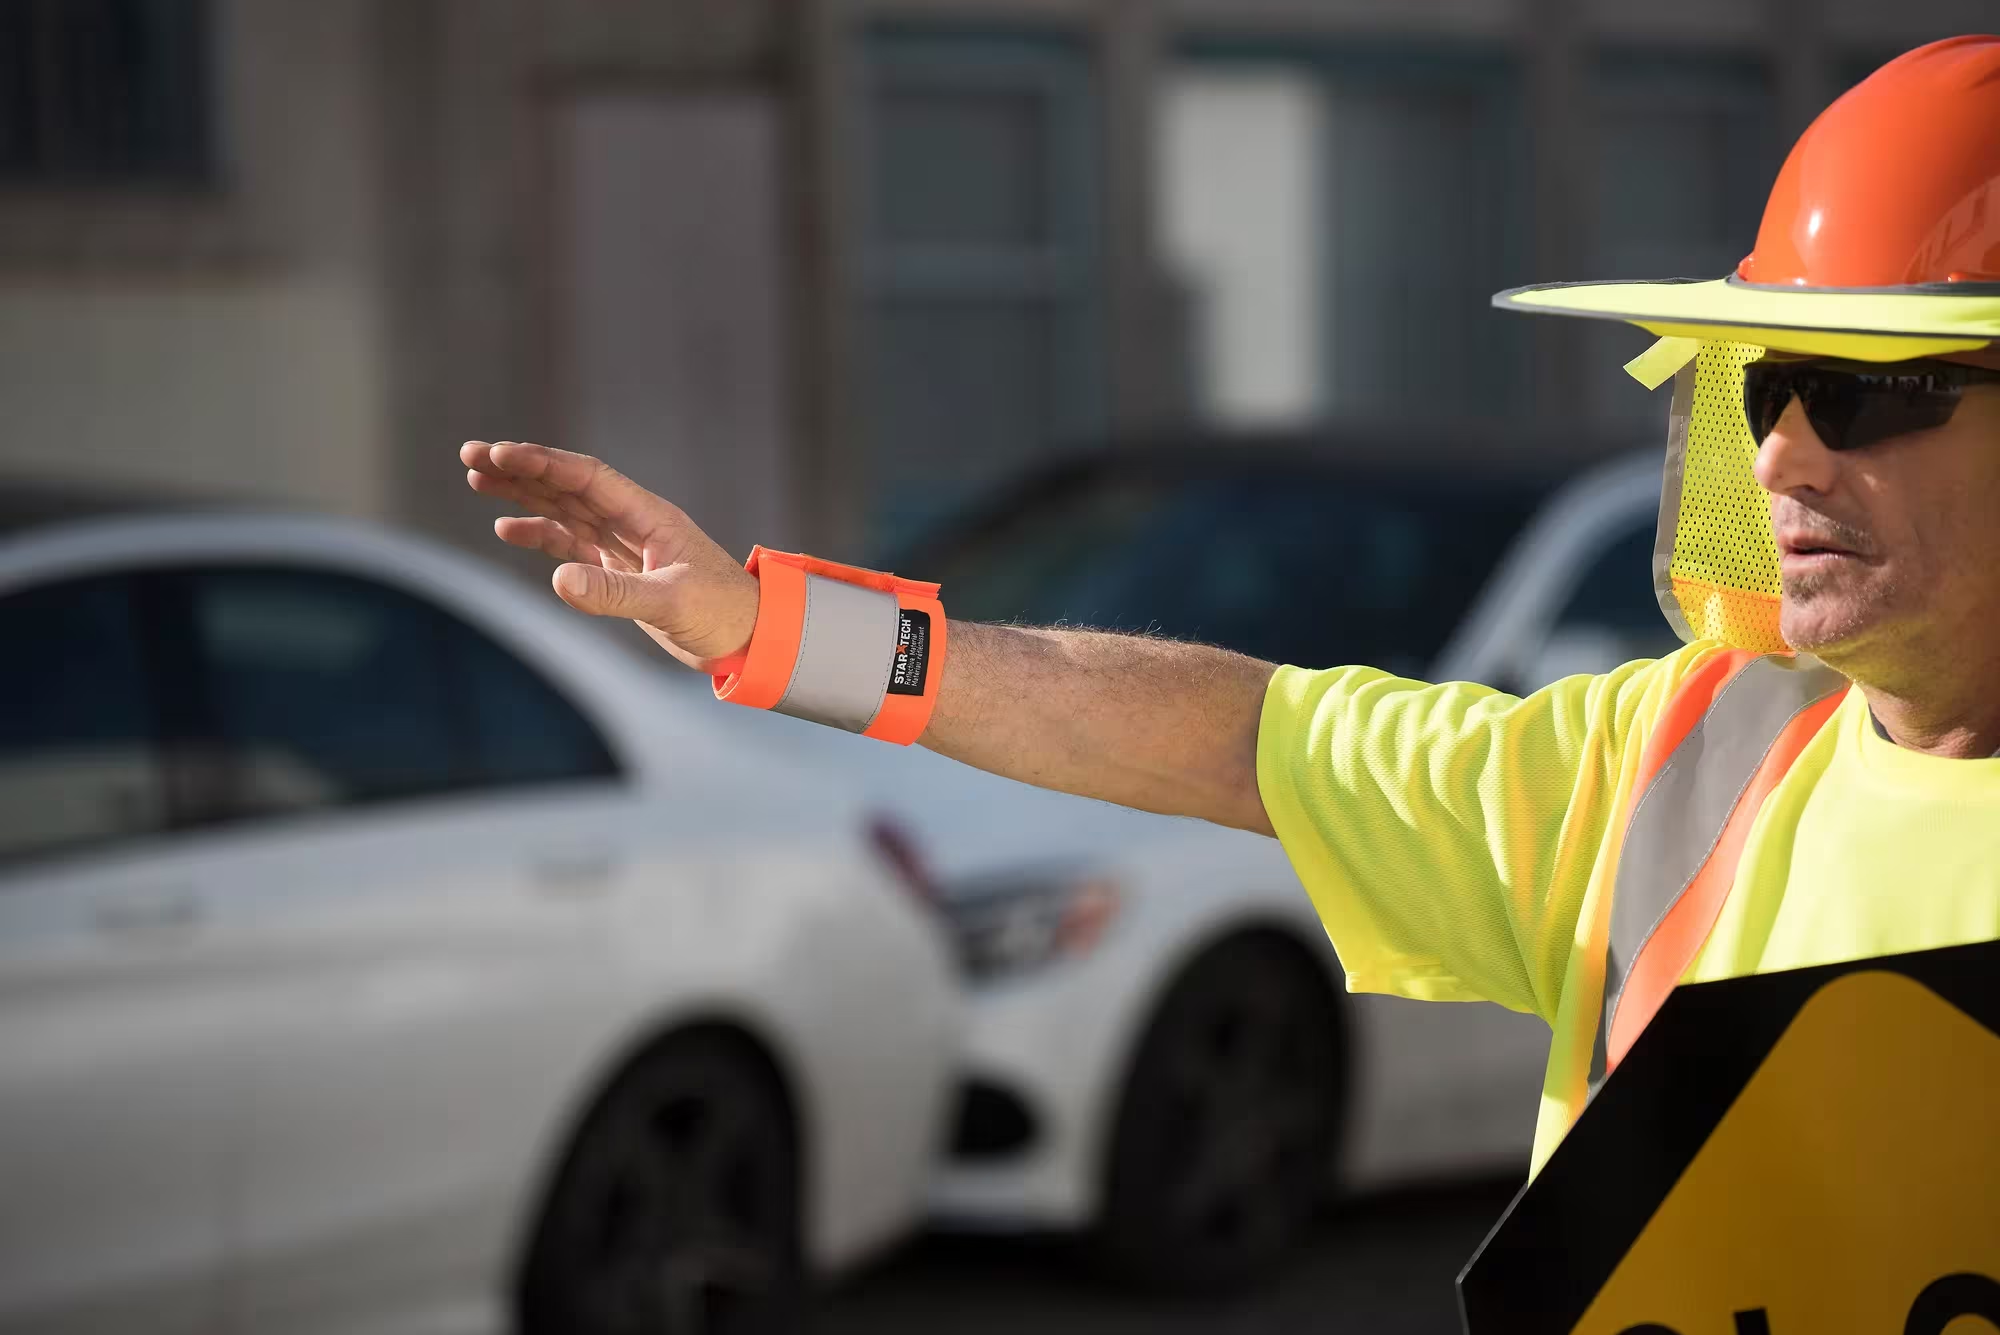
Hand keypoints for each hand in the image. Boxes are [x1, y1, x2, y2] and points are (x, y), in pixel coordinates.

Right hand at [461, 441, 757, 671]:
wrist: (750, 639)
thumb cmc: (724, 613)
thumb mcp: (670, 603)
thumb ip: (615, 593)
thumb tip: (559, 580)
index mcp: (649, 516)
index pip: (587, 478)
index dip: (543, 464)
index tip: (499, 454)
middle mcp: (633, 523)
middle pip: (567, 485)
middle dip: (520, 469)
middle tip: (470, 454)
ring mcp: (624, 545)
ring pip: (564, 510)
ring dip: (523, 494)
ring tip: (476, 478)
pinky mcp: (620, 572)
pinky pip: (571, 544)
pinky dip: (539, 534)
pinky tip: (507, 528)